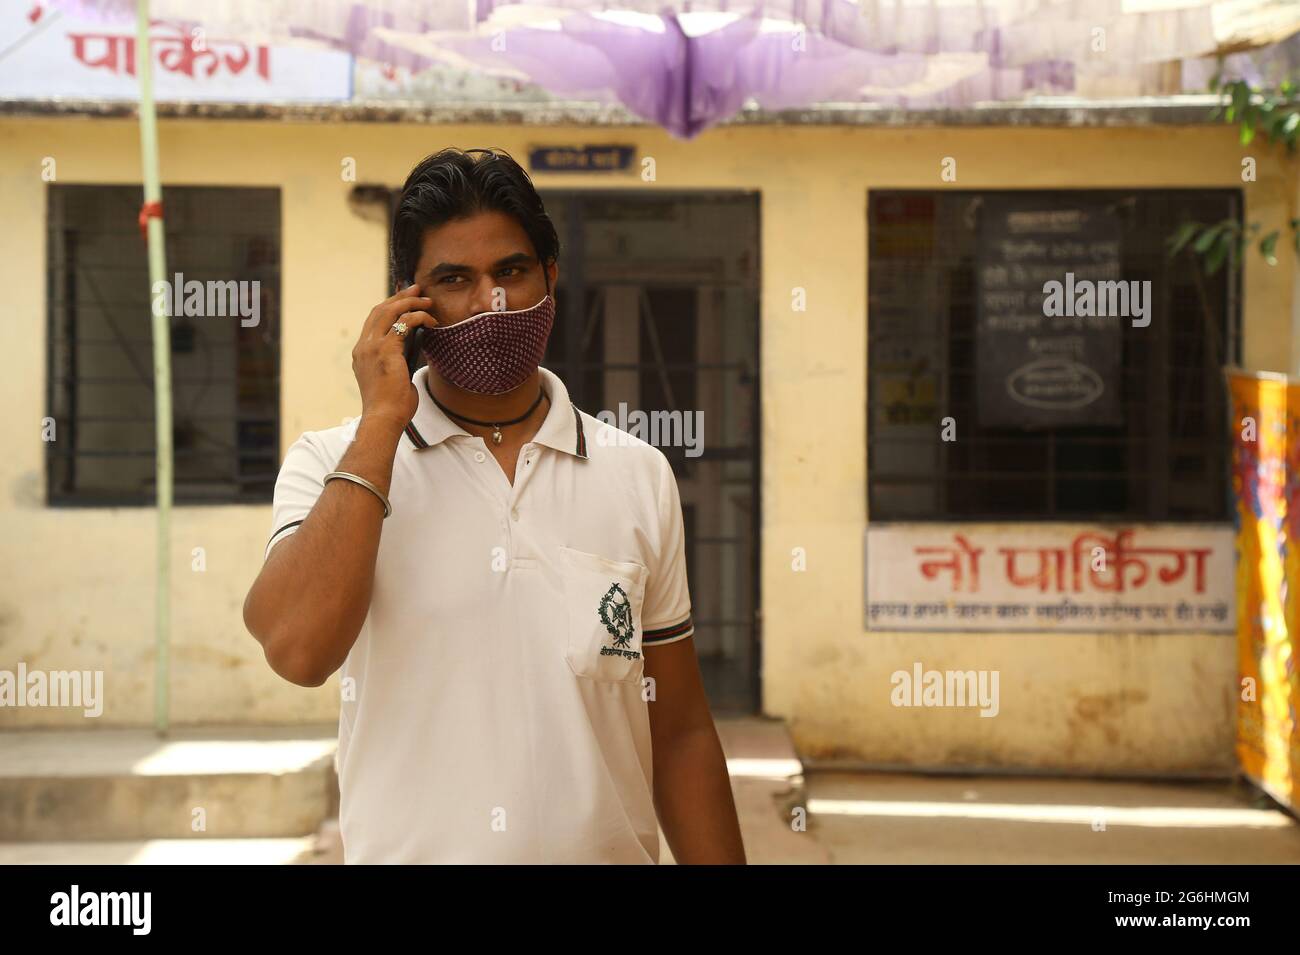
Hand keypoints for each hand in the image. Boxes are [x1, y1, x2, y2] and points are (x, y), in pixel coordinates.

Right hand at [352, 283, 436, 429]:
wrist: (383, 418)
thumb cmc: (391, 406)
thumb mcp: (392, 378)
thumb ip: (398, 361)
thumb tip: (414, 349)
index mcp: (362, 353)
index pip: (373, 321)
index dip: (389, 306)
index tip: (404, 298)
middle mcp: (363, 347)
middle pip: (379, 310)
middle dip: (400, 297)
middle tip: (417, 290)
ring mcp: (372, 347)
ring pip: (389, 311)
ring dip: (410, 302)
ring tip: (427, 301)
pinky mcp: (385, 350)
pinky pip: (403, 323)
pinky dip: (418, 317)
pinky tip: (431, 321)